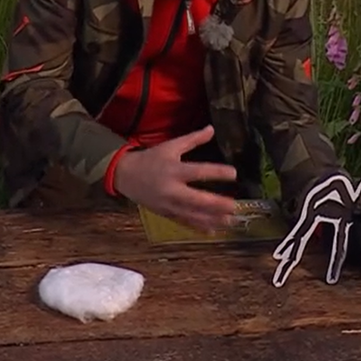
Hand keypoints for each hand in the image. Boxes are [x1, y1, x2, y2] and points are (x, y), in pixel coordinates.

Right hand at [111, 125, 239, 233]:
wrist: (125, 175)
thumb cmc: (151, 159)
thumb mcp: (170, 146)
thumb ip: (192, 139)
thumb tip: (212, 129)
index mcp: (173, 170)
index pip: (198, 171)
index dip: (216, 173)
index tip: (234, 173)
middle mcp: (171, 189)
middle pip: (196, 199)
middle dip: (216, 204)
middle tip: (234, 206)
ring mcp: (168, 204)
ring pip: (192, 215)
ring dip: (212, 219)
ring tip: (230, 221)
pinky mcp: (165, 214)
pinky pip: (184, 222)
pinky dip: (198, 227)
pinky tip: (213, 231)